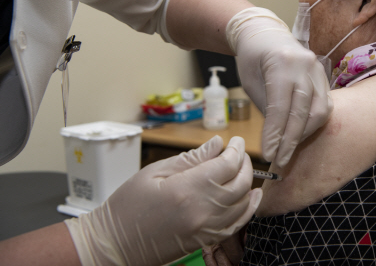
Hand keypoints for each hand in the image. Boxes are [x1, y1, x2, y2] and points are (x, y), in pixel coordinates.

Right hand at [65, 136, 261, 265]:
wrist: (115, 244)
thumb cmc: (128, 205)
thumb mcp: (155, 172)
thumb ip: (191, 158)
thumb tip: (218, 144)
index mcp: (187, 189)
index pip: (227, 165)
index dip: (236, 149)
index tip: (236, 141)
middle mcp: (202, 211)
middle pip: (241, 183)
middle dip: (245, 164)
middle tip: (239, 153)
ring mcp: (206, 229)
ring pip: (243, 203)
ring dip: (249, 184)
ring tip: (243, 170)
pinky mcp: (206, 240)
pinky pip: (237, 224)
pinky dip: (248, 209)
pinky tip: (251, 197)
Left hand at [226, 7, 332, 166]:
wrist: (265, 34)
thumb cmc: (252, 59)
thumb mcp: (251, 83)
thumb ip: (267, 109)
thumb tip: (276, 140)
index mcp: (282, 63)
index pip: (281, 107)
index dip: (275, 135)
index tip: (268, 154)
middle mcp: (305, 65)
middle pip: (303, 112)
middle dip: (291, 140)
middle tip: (279, 159)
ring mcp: (318, 69)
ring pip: (319, 111)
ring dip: (304, 134)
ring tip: (288, 148)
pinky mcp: (324, 76)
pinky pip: (324, 105)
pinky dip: (313, 123)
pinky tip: (300, 133)